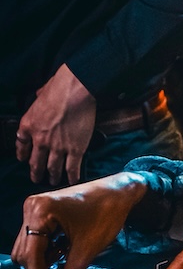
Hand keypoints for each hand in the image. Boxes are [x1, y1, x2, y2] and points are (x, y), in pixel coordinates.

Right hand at [11, 172, 147, 268]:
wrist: (120, 191)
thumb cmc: (108, 209)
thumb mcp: (88, 247)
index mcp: (41, 211)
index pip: (30, 254)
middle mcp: (34, 208)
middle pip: (24, 253)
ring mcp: (37, 209)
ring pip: (29, 248)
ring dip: (44, 262)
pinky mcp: (43, 213)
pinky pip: (36, 240)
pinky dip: (48, 251)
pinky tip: (63, 254)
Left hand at [15, 64, 96, 184]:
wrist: (75, 90)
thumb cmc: (60, 87)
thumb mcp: (41, 92)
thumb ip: (39, 98)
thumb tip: (40, 93)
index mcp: (29, 125)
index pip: (21, 145)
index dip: (22, 154)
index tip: (24, 159)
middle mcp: (41, 140)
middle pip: (36, 162)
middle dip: (36, 173)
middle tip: (37, 178)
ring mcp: (58, 147)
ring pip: (53, 168)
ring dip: (53, 177)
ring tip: (54, 181)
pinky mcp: (75, 149)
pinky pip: (72, 168)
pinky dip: (72, 177)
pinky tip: (73, 181)